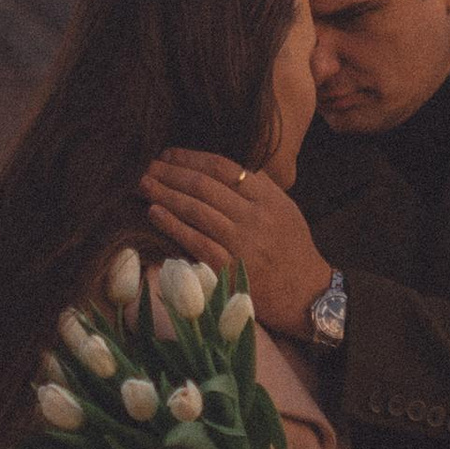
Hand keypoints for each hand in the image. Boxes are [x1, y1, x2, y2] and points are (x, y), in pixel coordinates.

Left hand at [144, 148, 331, 337]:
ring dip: (165, 194)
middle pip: (204, 186)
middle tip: (147, 166)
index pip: (223, 167)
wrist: (306, 294)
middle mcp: (255, 217)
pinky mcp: (229, 269)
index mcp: (268, 198)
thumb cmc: (292, 249)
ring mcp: (242, 244)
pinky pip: (196, 242)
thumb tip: (220, 166)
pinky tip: (154, 213)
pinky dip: (172, 225)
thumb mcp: (285, 209)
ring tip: (143, 184)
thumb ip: (258, 187)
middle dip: (171, 173)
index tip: (169, 154)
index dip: (191, 158)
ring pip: (196, 210)